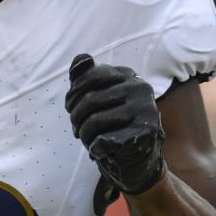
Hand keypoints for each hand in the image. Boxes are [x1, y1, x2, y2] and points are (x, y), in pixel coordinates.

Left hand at [64, 54, 165, 194]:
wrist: (138, 158)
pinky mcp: (146, 134)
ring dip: (83, 134)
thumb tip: (81, 58)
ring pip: (94, 121)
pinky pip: (103, 140)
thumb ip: (86, 76)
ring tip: (86, 139)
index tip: (70, 108)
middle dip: (76, 117)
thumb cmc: (113, 123)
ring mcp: (146, 110)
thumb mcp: (99, 97)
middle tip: (76, 128)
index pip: (90, 76)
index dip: (73, 94)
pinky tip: (98, 150)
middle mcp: (140, 88)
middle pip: (89, 100)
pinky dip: (94, 148)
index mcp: (128, 75)